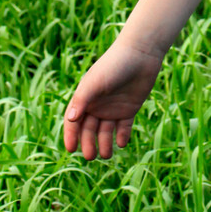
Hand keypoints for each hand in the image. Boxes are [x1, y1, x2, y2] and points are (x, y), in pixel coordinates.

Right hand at [63, 38, 164, 159]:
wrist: (140, 54)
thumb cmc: (114, 65)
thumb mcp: (95, 82)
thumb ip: (82, 100)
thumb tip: (69, 119)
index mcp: (85, 98)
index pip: (74, 121)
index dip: (71, 135)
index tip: (71, 149)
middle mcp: (97, 105)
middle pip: (89, 130)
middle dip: (88, 143)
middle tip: (91, 156)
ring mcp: (113, 108)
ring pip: (105, 132)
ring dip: (104, 144)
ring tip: (106, 154)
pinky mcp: (129, 109)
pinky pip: (123, 128)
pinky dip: (122, 137)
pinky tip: (121, 143)